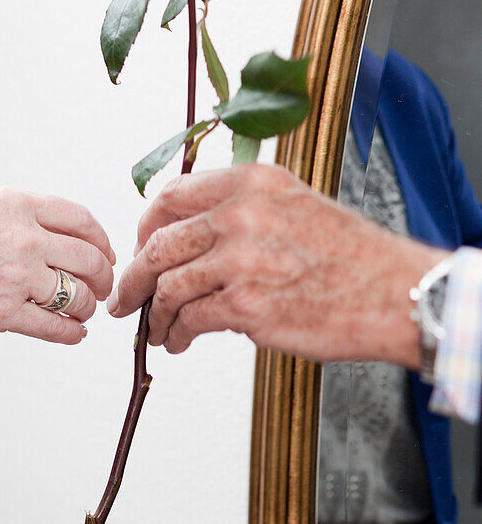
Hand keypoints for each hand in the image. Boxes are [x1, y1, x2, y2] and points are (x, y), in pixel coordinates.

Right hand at [0, 188, 114, 343]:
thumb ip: (16, 219)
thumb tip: (46, 236)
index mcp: (17, 205)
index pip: (80, 219)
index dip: (101, 240)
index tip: (104, 253)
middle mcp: (24, 236)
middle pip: (88, 258)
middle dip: (101, 276)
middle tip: (100, 286)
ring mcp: (17, 276)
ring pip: (77, 295)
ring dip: (86, 308)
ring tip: (82, 313)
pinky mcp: (5, 312)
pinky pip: (55, 327)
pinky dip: (71, 333)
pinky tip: (73, 334)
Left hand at [108, 164, 444, 367]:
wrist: (396, 293)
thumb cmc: (350, 256)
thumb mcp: (295, 204)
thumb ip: (242, 209)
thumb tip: (191, 236)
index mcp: (252, 182)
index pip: (172, 195)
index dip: (146, 226)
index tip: (141, 248)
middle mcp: (243, 213)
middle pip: (159, 242)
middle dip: (135, 276)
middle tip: (127, 297)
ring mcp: (243, 259)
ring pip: (168, 285)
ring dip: (154, 313)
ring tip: (157, 329)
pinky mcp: (248, 305)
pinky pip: (190, 319)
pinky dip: (177, 333)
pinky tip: (180, 341)